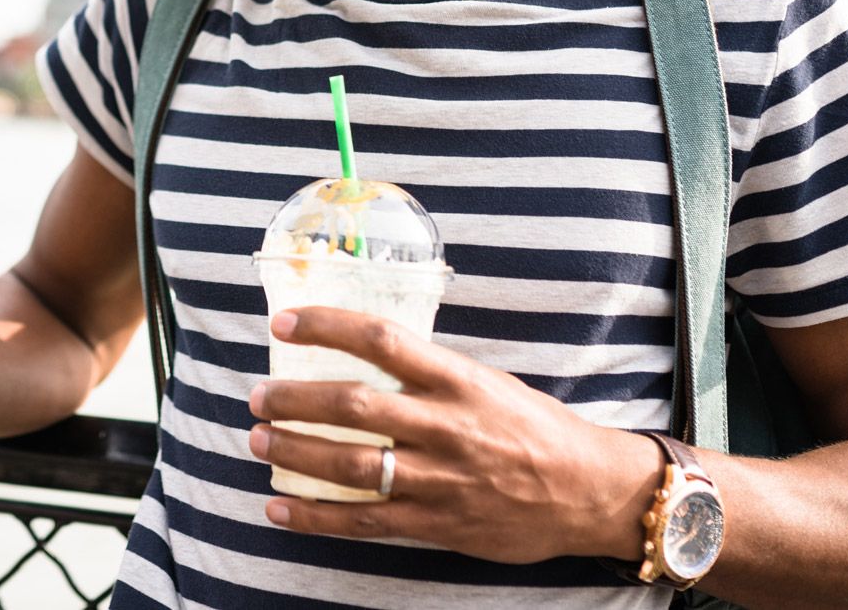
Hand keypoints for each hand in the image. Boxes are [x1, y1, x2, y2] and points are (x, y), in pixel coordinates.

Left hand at [246, 308, 659, 563]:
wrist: (590, 492)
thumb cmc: (535, 427)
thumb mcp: (487, 381)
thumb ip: (429, 371)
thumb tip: (363, 350)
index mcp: (458, 379)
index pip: (381, 340)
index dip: (326, 327)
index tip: (283, 323)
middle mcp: (447, 426)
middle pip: (355, 406)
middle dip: (295, 400)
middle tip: (258, 396)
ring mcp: (441, 479)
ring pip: (352, 465)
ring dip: (295, 452)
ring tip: (257, 441)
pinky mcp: (438, 524)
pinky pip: (365, 521)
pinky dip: (315, 517)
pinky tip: (278, 508)